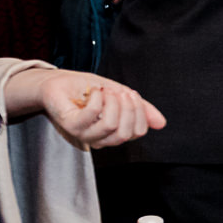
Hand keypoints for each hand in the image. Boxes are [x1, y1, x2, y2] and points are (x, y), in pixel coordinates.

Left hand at [35, 73, 164, 148]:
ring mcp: (85, 135)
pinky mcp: (71, 126)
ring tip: (106, 91)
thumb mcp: (121, 96)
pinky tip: (94, 92)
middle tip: (120, 92)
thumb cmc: (89, 90)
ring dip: (112, 103)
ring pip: (111, 126)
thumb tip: (161, 123)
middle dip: (129, 107)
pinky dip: (97, 99)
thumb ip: (141, 109)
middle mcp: (101, 139)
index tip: (131, 94)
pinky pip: (92, 115)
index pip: (138, 132)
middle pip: (126, 133)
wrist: (61, 83)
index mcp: (115, 134)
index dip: (140, 112)